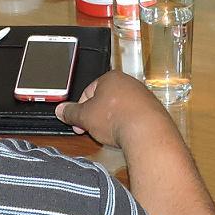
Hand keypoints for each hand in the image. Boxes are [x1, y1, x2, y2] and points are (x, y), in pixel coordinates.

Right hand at [56, 69, 173, 148]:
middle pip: (105, 100)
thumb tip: (62, 110)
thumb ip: (71, 112)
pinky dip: (127, 125)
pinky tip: (123, 136)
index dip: (81, 109)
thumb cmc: (117, 118)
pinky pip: (134, 117)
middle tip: (91, 129)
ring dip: (112, 121)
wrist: (146, 132)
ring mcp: (142, 96)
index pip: (89, 91)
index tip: (78, 122)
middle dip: (96, 116)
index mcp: (111, 78)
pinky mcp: (152, 110)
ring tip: (109, 134)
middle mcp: (129, 83)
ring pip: (120, 109)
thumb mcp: (85, 117)